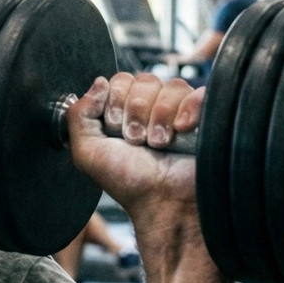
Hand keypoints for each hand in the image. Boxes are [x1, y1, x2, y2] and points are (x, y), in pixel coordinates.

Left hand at [66, 72, 201, 220]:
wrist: (164, 202)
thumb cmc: (128, 182)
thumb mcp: (87, 152)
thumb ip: (79, 115)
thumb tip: (98, 83)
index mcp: (123, 112)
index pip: (119, 80)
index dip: (115, 100)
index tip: (115, 127)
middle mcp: (150, 108)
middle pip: (143, 80)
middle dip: (135, 111)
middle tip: (136, 140)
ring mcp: (179, 111)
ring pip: (169, 86)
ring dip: (158, 117)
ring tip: (157, 144)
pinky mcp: (204, 116)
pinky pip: (197, 93)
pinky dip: (187, 109)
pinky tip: (181, 129)